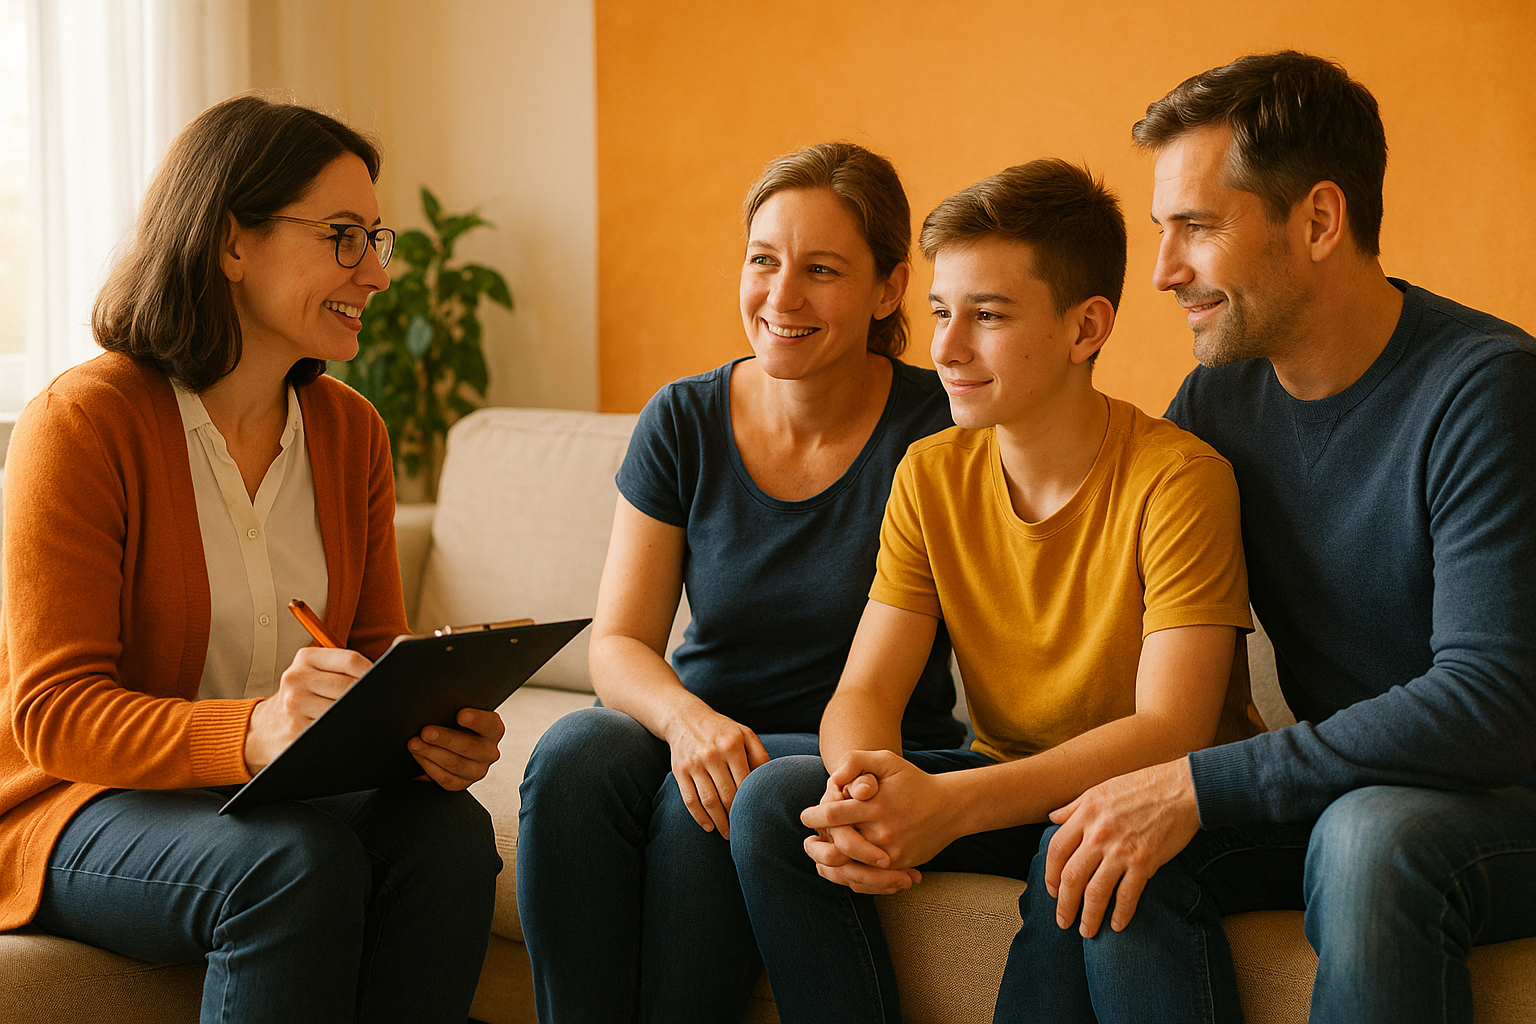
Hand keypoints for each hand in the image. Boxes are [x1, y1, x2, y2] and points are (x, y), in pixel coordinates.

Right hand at [245, 645, 371, 772]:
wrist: (264, 728)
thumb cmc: (301, 696)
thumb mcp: (313, 672)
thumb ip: (343, 665)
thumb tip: (390, 664)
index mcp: (306, 658)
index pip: (351, 660)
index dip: (373, 672)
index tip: (383, 681)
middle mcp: (296, 679)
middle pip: (349, 687)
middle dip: (368, 697)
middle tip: (380, 703)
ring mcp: (294, 706)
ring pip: (343, 711)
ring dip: (359, 716)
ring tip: (366, 717)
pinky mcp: (295, 731)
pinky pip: (331, 731)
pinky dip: (346, 733)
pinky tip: (349, 732)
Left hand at [410, 707, 504, 789]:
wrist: (450, 742)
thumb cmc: (453, 722)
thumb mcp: (458, 712)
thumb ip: (454, 709)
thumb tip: (436, 709)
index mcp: (494, 729)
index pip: (489, 724)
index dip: (476, 720)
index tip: (461, 715)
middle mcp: (489, 751)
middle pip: (469, 747)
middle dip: (445, 739)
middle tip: (425, 732)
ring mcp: (478, 770)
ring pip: (456, 764)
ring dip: (431, 753)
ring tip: (415, 744)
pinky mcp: (463, 783)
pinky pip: (447, 779)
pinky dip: (430, 768)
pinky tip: (418, 757)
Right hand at [665, 708, 770, 837]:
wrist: (685, 717)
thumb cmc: (721, 730)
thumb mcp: (744, 733)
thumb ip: (760, 754)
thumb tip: (769, 780)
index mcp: (732, 746)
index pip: (745, 782)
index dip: (750, 802)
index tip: (756, 817)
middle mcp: (712, 754)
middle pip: (726, 794)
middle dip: (735, 816)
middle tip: (742, 832)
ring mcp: (694, 763)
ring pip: (708, 800)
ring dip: (719, 822)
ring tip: (727, 834)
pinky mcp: (679, 770)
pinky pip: (689, 799)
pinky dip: (699, 816)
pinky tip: (708, 827)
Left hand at [799, 749, 958, 891]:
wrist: (950, 807)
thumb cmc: (912, 780)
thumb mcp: (887, 760)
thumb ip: (857, 761)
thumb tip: (834, 779)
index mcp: (875, 805)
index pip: (833, 814)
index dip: (814, 816)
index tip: (806, 816)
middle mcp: (882, 831)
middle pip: (839, 844)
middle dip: (819, 844)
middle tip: (809, 842)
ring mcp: (892, 852)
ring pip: (851, 866)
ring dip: (831, 863)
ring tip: (820, 857)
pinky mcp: (900, 866)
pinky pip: (871, 877)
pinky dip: (852, 875)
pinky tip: (841, 867)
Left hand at [1045, 758, 1200, 937]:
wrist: (1182, 788)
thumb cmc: (1141, 786)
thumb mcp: (1099, 789)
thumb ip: (1073, 807)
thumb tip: (1052, 817)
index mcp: (1086, 814)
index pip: (1056, 850)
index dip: (1050, 874)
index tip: (1051, 890)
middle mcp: (1099, 834)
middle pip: (1071, 877)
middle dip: (1064, 904)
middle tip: (1063, 921)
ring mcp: (1121, 850)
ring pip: (1096, 892)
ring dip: (1088, 916)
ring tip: (1086, 931)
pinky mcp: (1145, 862)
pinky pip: (1128, 895)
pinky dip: (1121, 914)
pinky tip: (1117, 925)